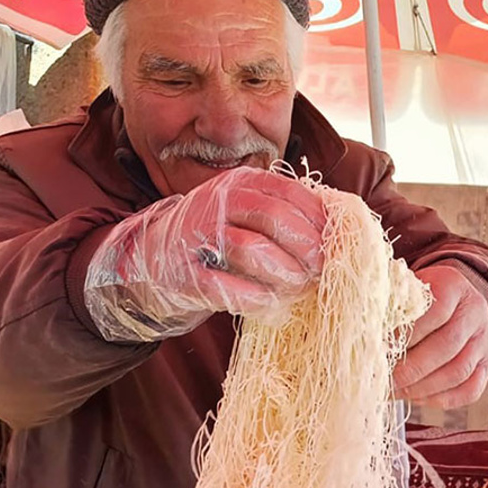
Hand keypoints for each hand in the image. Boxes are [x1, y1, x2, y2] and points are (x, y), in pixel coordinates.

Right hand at [84, 167, 325, 341]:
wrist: (151, 259)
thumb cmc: (215, 237)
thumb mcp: (246, 212)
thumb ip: (284, 214)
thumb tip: (336, 233)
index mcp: (239, 183)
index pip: (289, 193)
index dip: (318, 220)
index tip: (337, 243)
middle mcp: (216, 203)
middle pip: (274, 218)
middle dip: (306, 247)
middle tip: (322, 269)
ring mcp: (197, 238)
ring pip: (253, 249)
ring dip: (285, 273)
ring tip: (298, 286)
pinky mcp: (186, 276)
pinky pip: (231, 288)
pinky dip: (260, 299)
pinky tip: (272, 303)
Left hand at [393, 265, 487, 408]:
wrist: (454, 301)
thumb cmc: (418, 299)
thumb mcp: (406, 289)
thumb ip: (390, 306)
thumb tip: (366, 339)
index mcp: (453, 285)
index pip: (436, 312)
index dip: (408, 335)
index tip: (380, 350)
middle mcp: (475, 311)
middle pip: (447, 346)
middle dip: (412, 368)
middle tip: (385, 380)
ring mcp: (485, 340)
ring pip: (459, 372)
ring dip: (423, 387)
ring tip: (396, 391)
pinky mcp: (487, 364)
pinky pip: (469, 390)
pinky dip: (441, 399)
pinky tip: (416, 397)